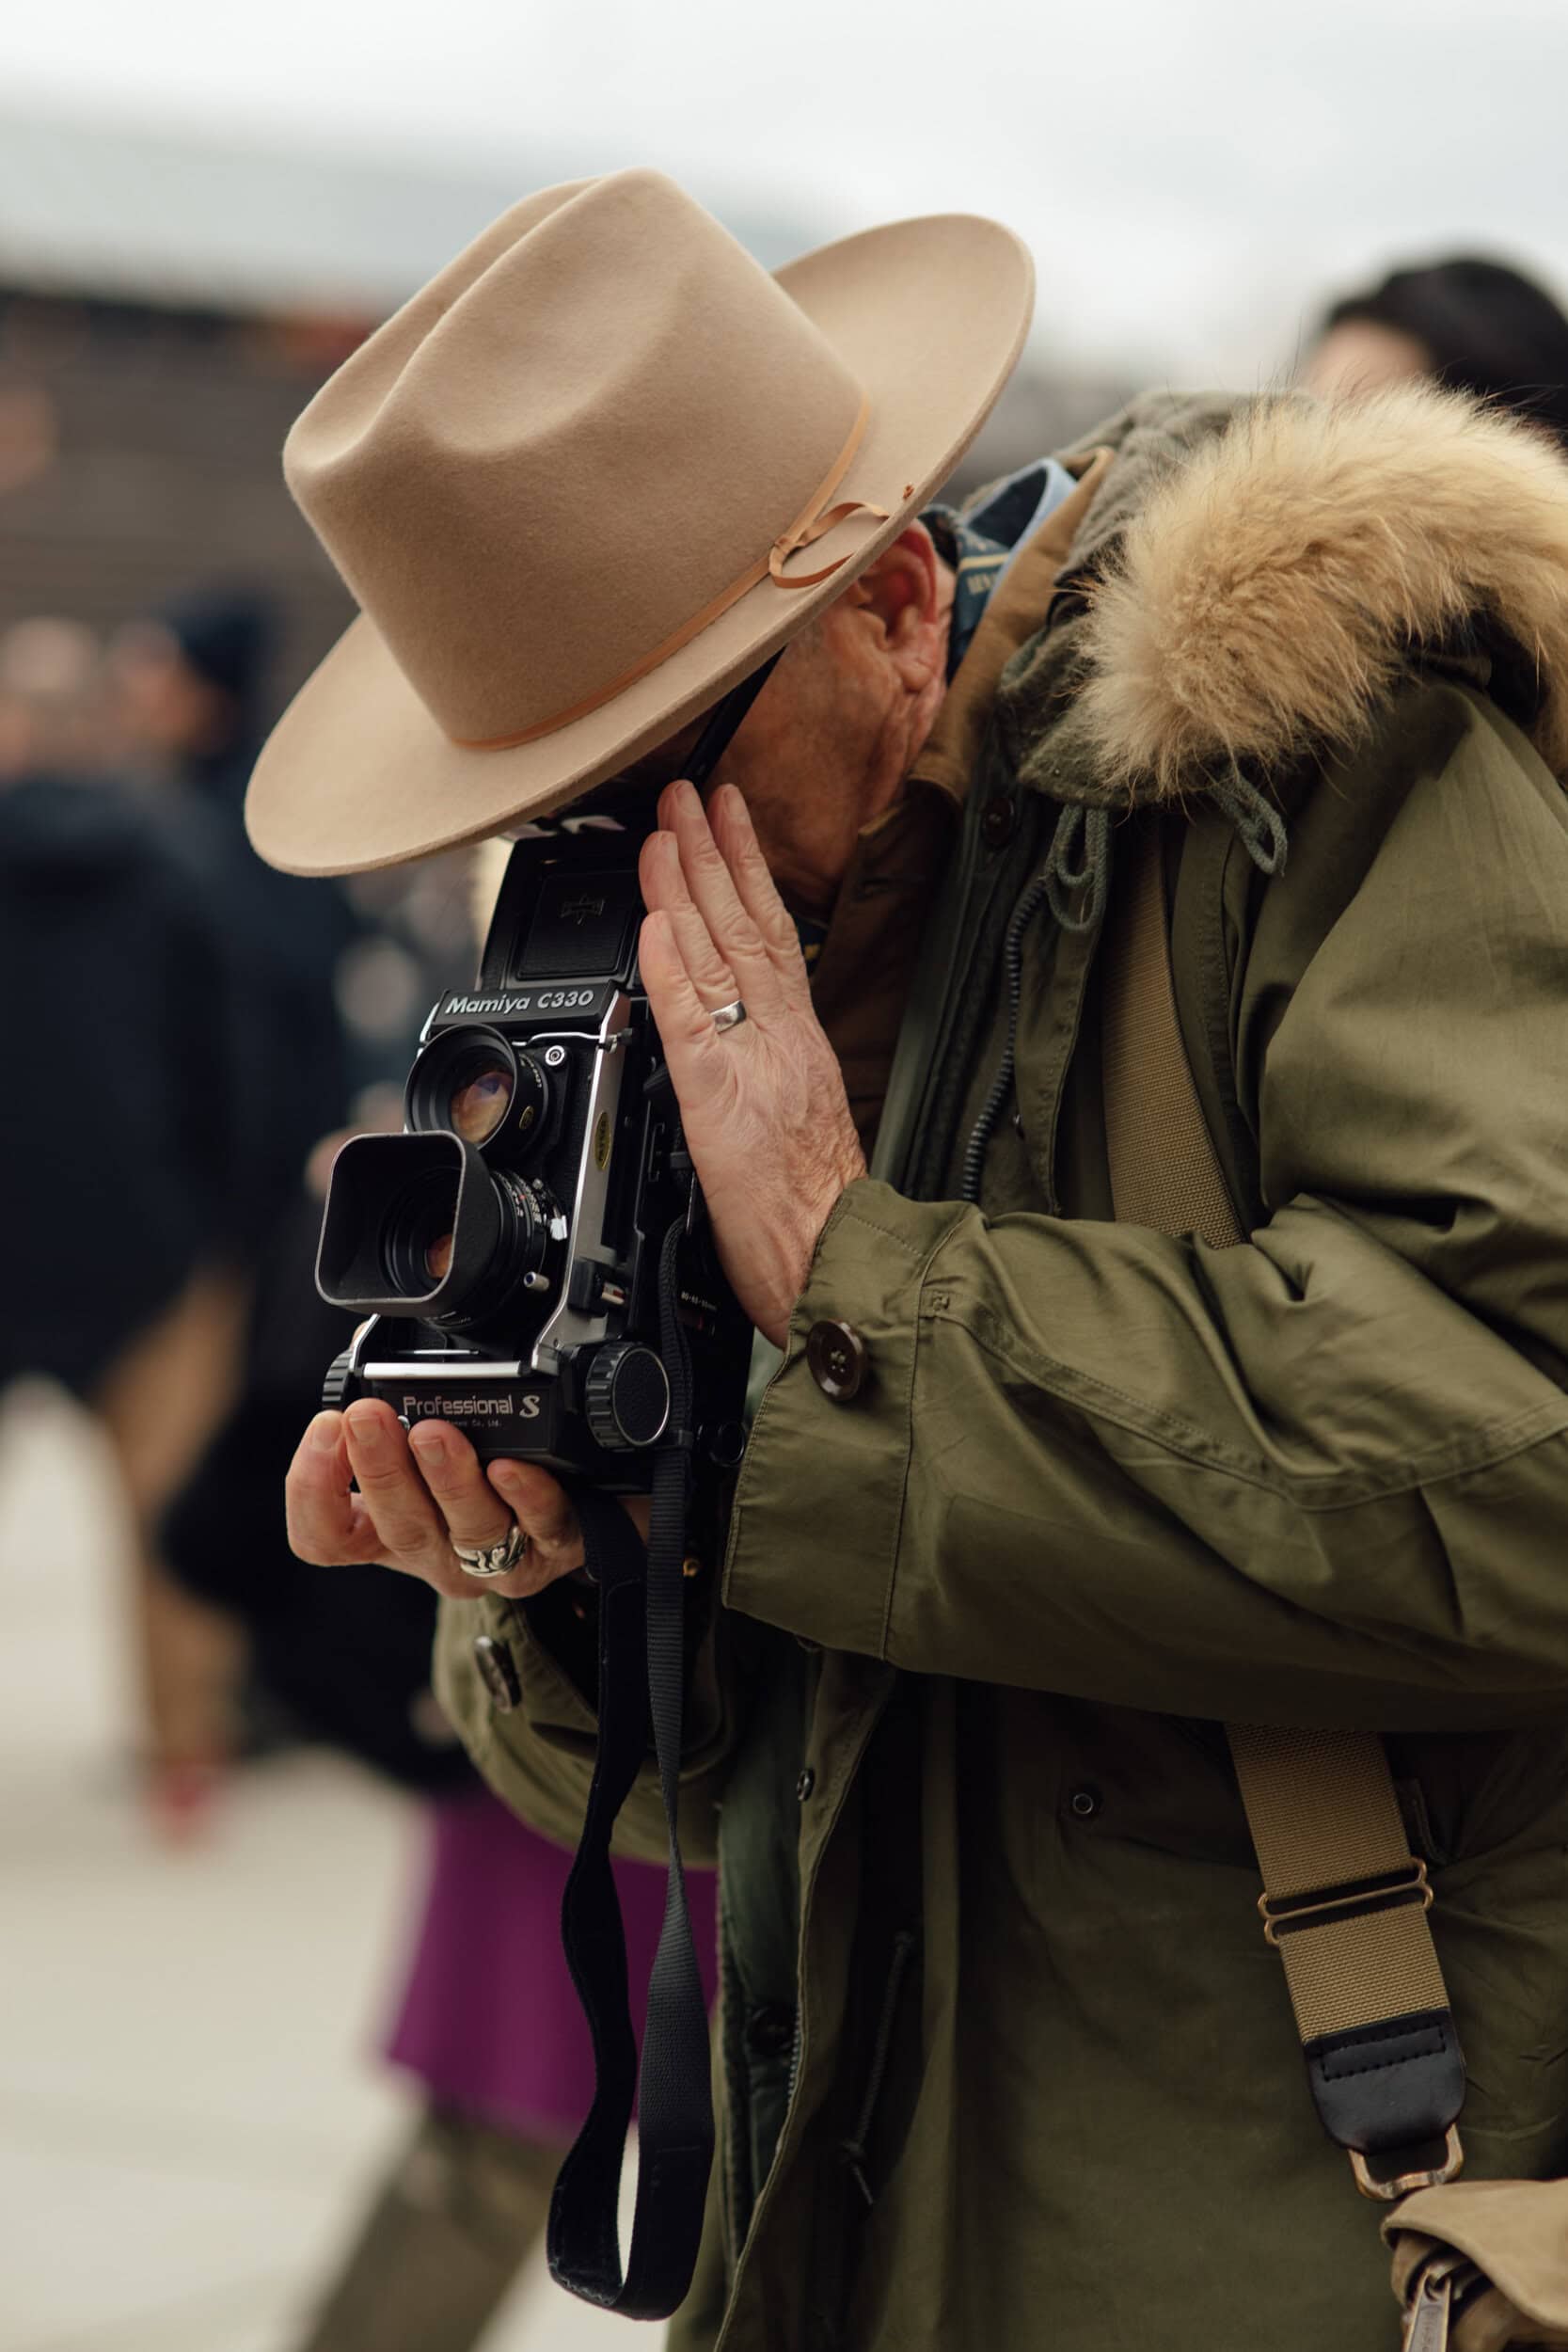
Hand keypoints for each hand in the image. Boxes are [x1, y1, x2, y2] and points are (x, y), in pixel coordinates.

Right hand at [286, 1399, 646, 1597]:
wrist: (592, 1500)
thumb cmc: (494, 1461)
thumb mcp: (428, 1431)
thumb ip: (393, 1396)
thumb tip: (366, 1341)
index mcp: (390, 1527)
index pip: (325, 1537)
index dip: (311, 1490)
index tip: (326, 1426)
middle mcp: (438, 1552)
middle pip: (396, 1528)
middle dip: (378, 1467)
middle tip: (366, 1415)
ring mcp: (497, 1559)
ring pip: (465, 1531)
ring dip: (446, 1480)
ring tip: (435, 1435)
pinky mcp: (559, 1548)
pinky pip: (540, 1527)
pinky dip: (525, 1495)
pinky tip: (512, 1467)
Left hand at [638, 779, 866, 1346]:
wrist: (833, 1262)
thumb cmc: (812, 1212)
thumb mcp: (795, 1121)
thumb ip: (767, 1067)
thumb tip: (738, 1034)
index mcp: (798, 1042)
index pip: (769, 935)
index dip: (745, 871)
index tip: (725, 818)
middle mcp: (780, 1038)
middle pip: (744, 925)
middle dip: (713, 849)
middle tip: (687, 788)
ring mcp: (750, 1062)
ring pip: (715, 955)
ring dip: (684, 884)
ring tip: (663, 826)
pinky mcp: (717, 1100)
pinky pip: (688, 1021)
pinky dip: (669, 966)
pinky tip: (652, 920)